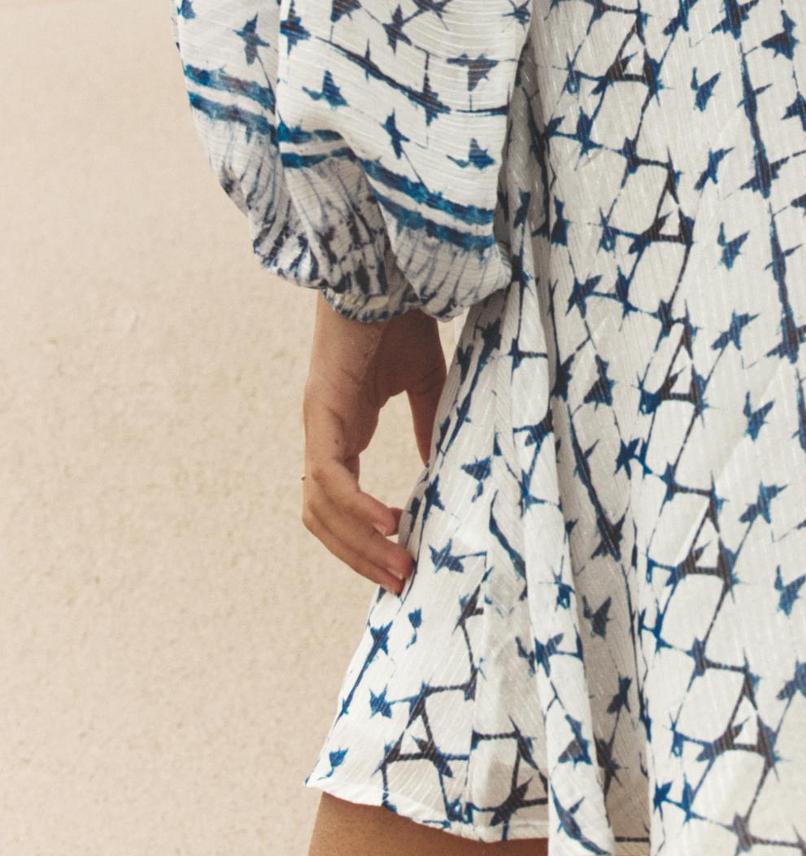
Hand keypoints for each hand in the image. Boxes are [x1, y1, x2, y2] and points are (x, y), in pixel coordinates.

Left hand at [299, 297, 449, 591]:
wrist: (384, 273)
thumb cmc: (399, 319)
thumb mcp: (423, 383)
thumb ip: (426, 426)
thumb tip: (438, 470)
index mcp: (342, 432)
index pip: (339, 503)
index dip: (363, 538)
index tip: (403, 562)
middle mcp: (323, 436)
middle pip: (323, 519)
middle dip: (360, 556)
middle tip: (402, 583)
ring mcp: (318, 426)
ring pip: (320, 509)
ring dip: (357, 544)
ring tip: (399, 565)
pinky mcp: (322, 413)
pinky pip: (330, 478)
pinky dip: (355, 508)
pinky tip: (388, 523)